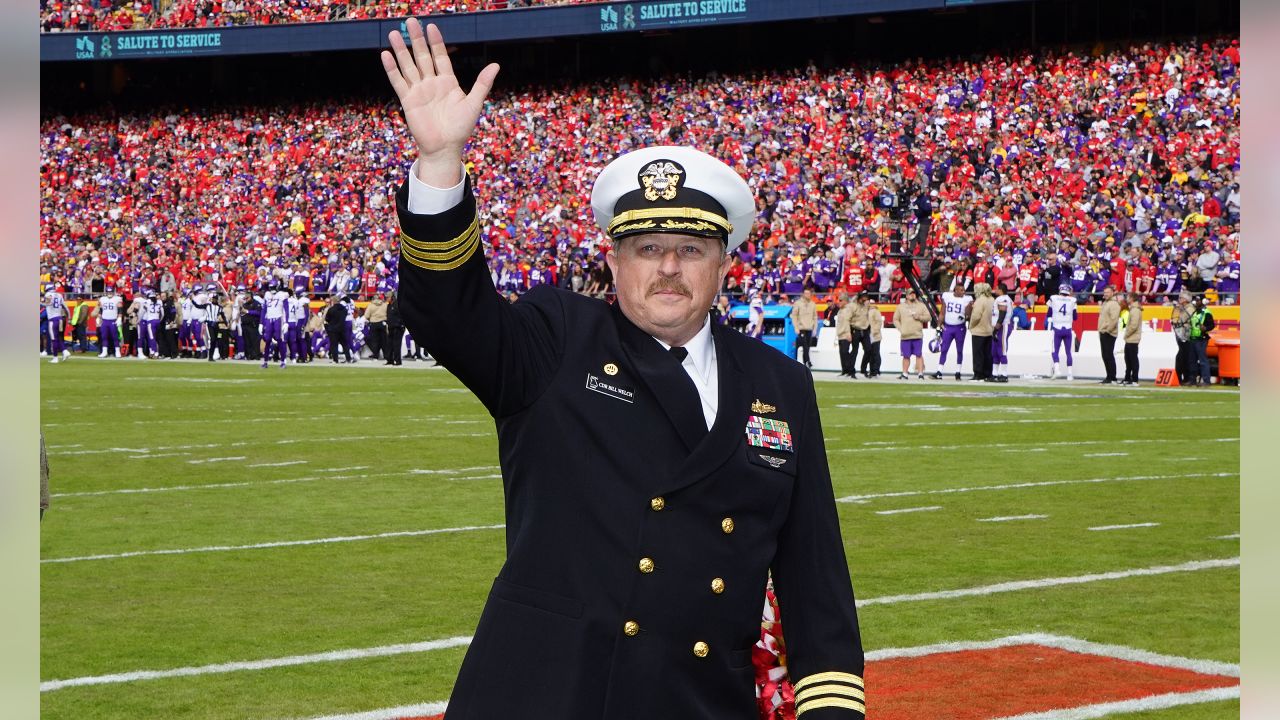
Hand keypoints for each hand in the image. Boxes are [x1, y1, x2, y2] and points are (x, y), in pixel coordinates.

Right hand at [381, 19, 499, 186]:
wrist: (445, 148)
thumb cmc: (461, 128)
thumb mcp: (474, 104)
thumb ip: (482, 84)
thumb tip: (496, 65)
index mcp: (448, 82)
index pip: (440, 56)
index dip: (436, 42)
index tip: (431, 26)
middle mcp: (432, 83)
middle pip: (422, 56)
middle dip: (417, 39)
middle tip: (411, 21)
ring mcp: (419, 91)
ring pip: (408, 66)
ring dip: (401, 50)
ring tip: (395, 33)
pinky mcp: (408, 100)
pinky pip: (398, 82)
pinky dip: (392, 69)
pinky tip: (386, 55)